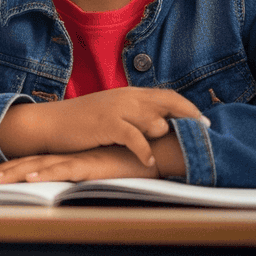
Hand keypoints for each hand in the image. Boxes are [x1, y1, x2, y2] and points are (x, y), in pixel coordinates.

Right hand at [0, 87, 209, 167]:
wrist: (50, 123)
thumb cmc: (82, 123)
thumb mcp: (112, 113)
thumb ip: (135, 114)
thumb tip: (161, 125)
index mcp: (129, 93)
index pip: (168, 95)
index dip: (189, 108)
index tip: (205, 122)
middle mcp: (127, 97)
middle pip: (169, 104)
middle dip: (189, 119)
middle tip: (204, 134)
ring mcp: (118, 109)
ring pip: (156, 122)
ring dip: (163, 138)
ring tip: (168, 153)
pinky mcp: (108, 124)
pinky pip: (137, 138)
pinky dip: (146, 151)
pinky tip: (148, 162)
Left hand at [0, 144, 156, 184]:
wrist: (154, 148)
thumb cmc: (124, 162)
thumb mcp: (92, 172)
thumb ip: (74, 177)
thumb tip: (55, 190)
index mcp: (57, 160)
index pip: (19, 166)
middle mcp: (60, 158)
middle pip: (18, 167)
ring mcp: (73, 160)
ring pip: (34, 168)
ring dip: (10, 174)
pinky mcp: (91, 166)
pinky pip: (65, 170)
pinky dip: (46, 174)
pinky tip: (30, 178)